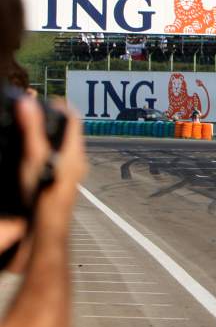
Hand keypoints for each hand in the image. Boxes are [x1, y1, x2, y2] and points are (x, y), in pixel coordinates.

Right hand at [20, 99, 86, 220]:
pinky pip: (59, 160)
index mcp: (73, 149)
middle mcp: (77, 159)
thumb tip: (27, 103)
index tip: (46, 102)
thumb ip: (31, 129)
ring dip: (50, 138)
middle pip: (68, 131)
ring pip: (64, 146)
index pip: (72, 117)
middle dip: (52, 122)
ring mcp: (72, 172)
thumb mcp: (33, 156)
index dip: (59, 106)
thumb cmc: (43, 191)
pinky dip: (49, 153)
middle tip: (35, 116)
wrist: (46, 224)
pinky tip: (36, 158)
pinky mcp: (64, 182)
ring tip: (33, 133)